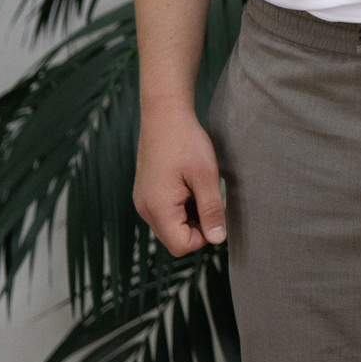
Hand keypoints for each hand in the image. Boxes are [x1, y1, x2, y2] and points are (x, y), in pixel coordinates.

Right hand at [134, 104, 225, 255]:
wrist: (164, 115)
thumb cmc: (186, 142)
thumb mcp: (206, 176)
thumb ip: (211, 210)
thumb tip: (217, 240)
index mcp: (158, 208)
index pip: (181, 246)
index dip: (204, 235)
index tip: (214, 211)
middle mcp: (145, 209)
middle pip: (174, 240)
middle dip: (196, 227)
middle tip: (207, 197)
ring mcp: (143, 202)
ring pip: (170, 227)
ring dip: (189, 216)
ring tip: (198, 188)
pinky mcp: (145, 194)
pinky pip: (164, 213)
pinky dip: (180, 207)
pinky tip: (189, 184)